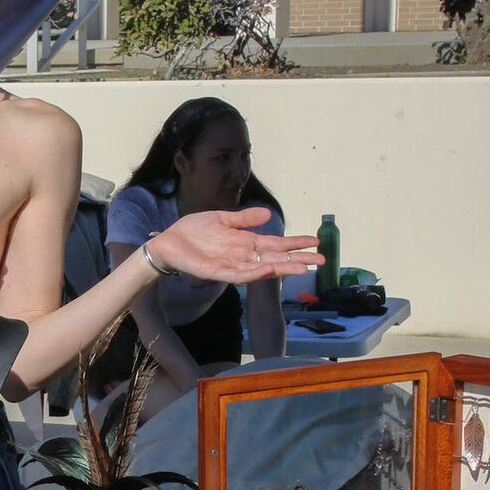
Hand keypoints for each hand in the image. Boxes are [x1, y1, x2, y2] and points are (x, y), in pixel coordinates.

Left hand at [150, 207, 320, 283]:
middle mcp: (242, 256)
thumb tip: (268, 214)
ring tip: (303, 267)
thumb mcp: (222, 219)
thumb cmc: (192, 232)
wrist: (168, 241)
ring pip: (263, 269)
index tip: (315, 241)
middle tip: (321, 259)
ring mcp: (232, 265)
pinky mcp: (218, 273)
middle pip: (275, 258)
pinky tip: (270, 269)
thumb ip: (244, 219)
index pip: (275, 244)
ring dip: (282, 268)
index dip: (295, 243)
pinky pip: (241, 275)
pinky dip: (256, 273)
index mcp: (245, 242)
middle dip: (297, 259)